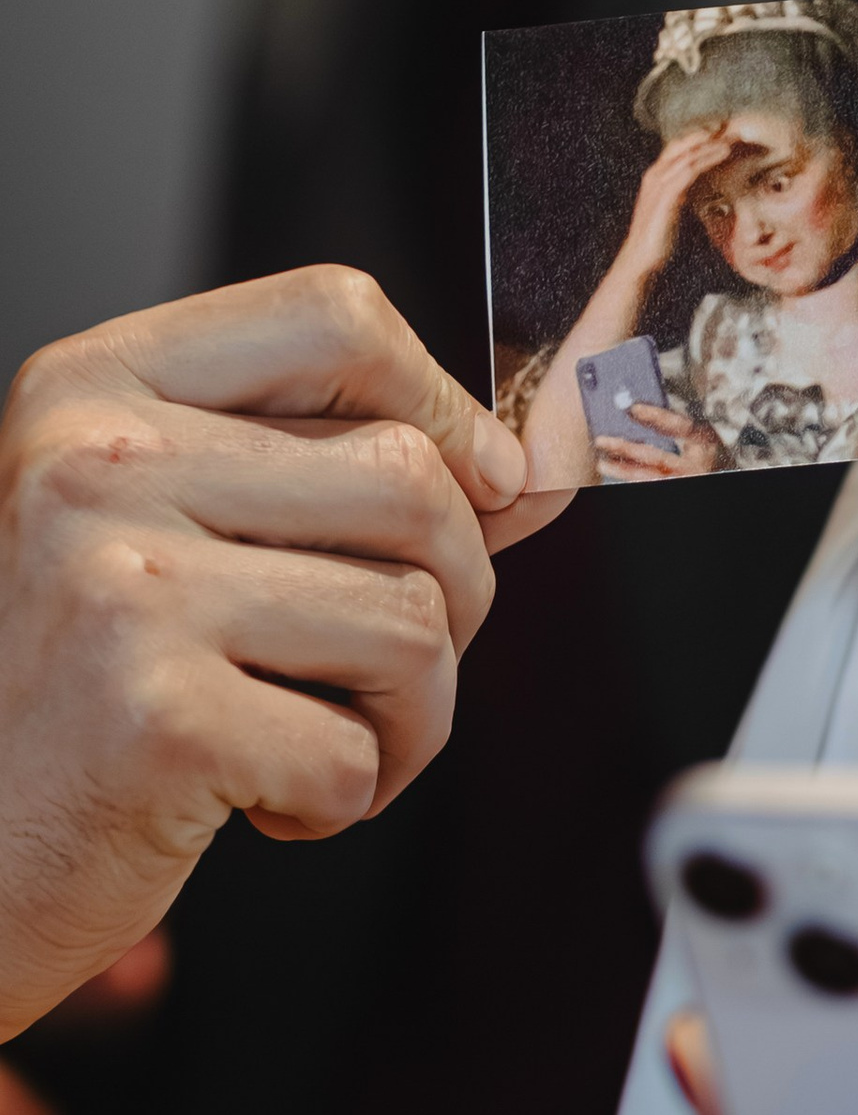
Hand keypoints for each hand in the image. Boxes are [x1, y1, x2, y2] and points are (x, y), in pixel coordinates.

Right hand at [0, 266, 533, 1038]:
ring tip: (306, 737)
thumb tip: (525, 468)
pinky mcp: (154, 716)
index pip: (336, 315)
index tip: (481, 482)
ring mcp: (119, 584)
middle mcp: (94, 464)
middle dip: (450, 595)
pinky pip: (360, 750)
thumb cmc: (76, 695)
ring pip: (416, 620)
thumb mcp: (175, 536)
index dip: (446, 401)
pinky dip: (341, 799)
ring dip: (406, 716)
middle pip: (414, 477)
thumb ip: (339, 483)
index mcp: (92, 390)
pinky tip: (250, 798)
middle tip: (367, 669)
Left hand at [593, 401, 725, 482]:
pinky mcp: (676, 488)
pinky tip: (618, 473)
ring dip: (623, 471)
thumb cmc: (702, 453)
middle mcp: (696, 465)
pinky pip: (650, 485)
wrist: (708, 474)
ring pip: (650, 477)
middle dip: (627, 448)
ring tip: (602, 463)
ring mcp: (686, 479)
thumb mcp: (696, 437)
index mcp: (704, 442)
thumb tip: (634, 409)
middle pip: (658, 456)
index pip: (681, 426)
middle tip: (602, 440)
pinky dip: (633, 479)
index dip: (657, 416)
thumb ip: (672, 426)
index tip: (632, 408)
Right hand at [615, 123, 735, 292]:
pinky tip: (722, 153)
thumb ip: (681, 193)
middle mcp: (655, 175)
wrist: (641, 259)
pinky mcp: (666, 196)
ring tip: (732, 136)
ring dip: (711, 143)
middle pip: (682, 144)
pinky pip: (689, 171)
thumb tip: (697, 186)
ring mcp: (658, 184)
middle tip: (730, 124)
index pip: (678, 148)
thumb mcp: (672, 209)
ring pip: (687, 154)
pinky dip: (707, 159)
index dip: (699, 137)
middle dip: (706, 133)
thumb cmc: (658, 237)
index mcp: (656, 176)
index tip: (721, 130)